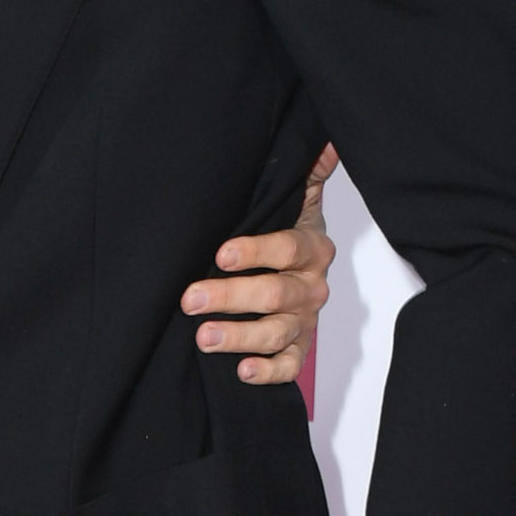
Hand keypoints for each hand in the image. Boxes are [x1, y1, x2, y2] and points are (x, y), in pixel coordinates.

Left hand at [182, 146, 336, 383]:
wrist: (295, 271)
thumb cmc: (283, 233)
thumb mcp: (294, 200)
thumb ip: (305, 174)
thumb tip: (324, 143)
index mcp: (312, 247)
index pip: (287, 247)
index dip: (256, 251)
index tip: (221, 255)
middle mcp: (311, 285)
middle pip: (275, 294)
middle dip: (231, 297)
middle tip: (191, 299)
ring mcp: (304, 320)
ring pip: (277, 332)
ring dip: (240, 336)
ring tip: (204, 338)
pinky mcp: (297, 349)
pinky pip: (288, 367)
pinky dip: (268, 372)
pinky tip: (241, 371)